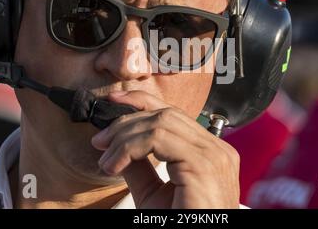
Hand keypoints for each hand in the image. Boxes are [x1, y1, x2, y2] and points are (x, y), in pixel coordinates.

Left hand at [91, 90, 239, 208]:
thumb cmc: (181, 226)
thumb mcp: (152, 194)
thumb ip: (140, 167)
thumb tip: (120, 144)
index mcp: (208, 152)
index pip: (174, 114)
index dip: (142, 101)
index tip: (114, 103)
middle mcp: (216, 149)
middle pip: (166, 115)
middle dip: (126, 123)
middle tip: (101, 142)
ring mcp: (213, 155)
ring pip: (160, 123)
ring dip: (125, 137)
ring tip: (107, 159)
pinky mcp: (203, 164)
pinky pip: (158, 139)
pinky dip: (130, 147)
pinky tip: (115, 164)